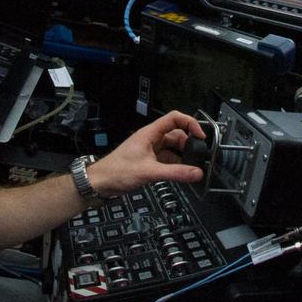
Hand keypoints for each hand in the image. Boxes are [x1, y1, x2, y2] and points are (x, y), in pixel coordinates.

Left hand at [87, 110, 206, 196]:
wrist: (100, 183)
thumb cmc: (119, 172)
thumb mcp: (149, 172)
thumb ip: (175, 173)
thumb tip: (197, 173)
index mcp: (150, 133)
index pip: (174, 118)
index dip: (190, 123)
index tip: (201, 136)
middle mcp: (151, 139)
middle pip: (176, 134)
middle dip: (189, 143)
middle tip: (199, 156)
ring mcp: (150, 150)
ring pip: (172, 148)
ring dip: (182, 156)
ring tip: (192, 167)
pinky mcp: (148, 161)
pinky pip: (167, 159)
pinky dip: (175, 165)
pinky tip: (181, 173)